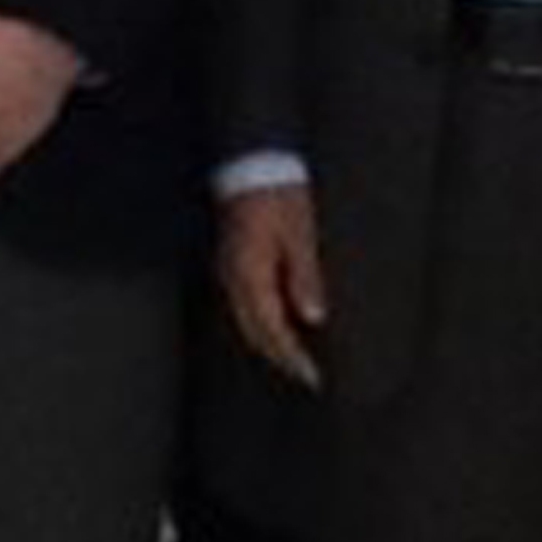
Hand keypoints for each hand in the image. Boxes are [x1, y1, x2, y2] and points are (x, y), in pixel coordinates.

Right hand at [217, 184, 327, 386]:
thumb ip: (304, 276)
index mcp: (251, 271)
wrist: (252, 165)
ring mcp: (228, 269)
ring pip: (245, 320)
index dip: (291, 355)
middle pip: (253, 330)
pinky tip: (277, 325)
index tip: (313, 376)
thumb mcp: (300, 235)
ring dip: (269, 343)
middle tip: (306, 376)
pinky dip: (261, 323)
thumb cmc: (280, 196)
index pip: (270, 327)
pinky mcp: (231, 262)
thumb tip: (313, 317)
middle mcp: (233, 276)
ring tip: (293, 357)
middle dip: (279, 357)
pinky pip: (243, 304)